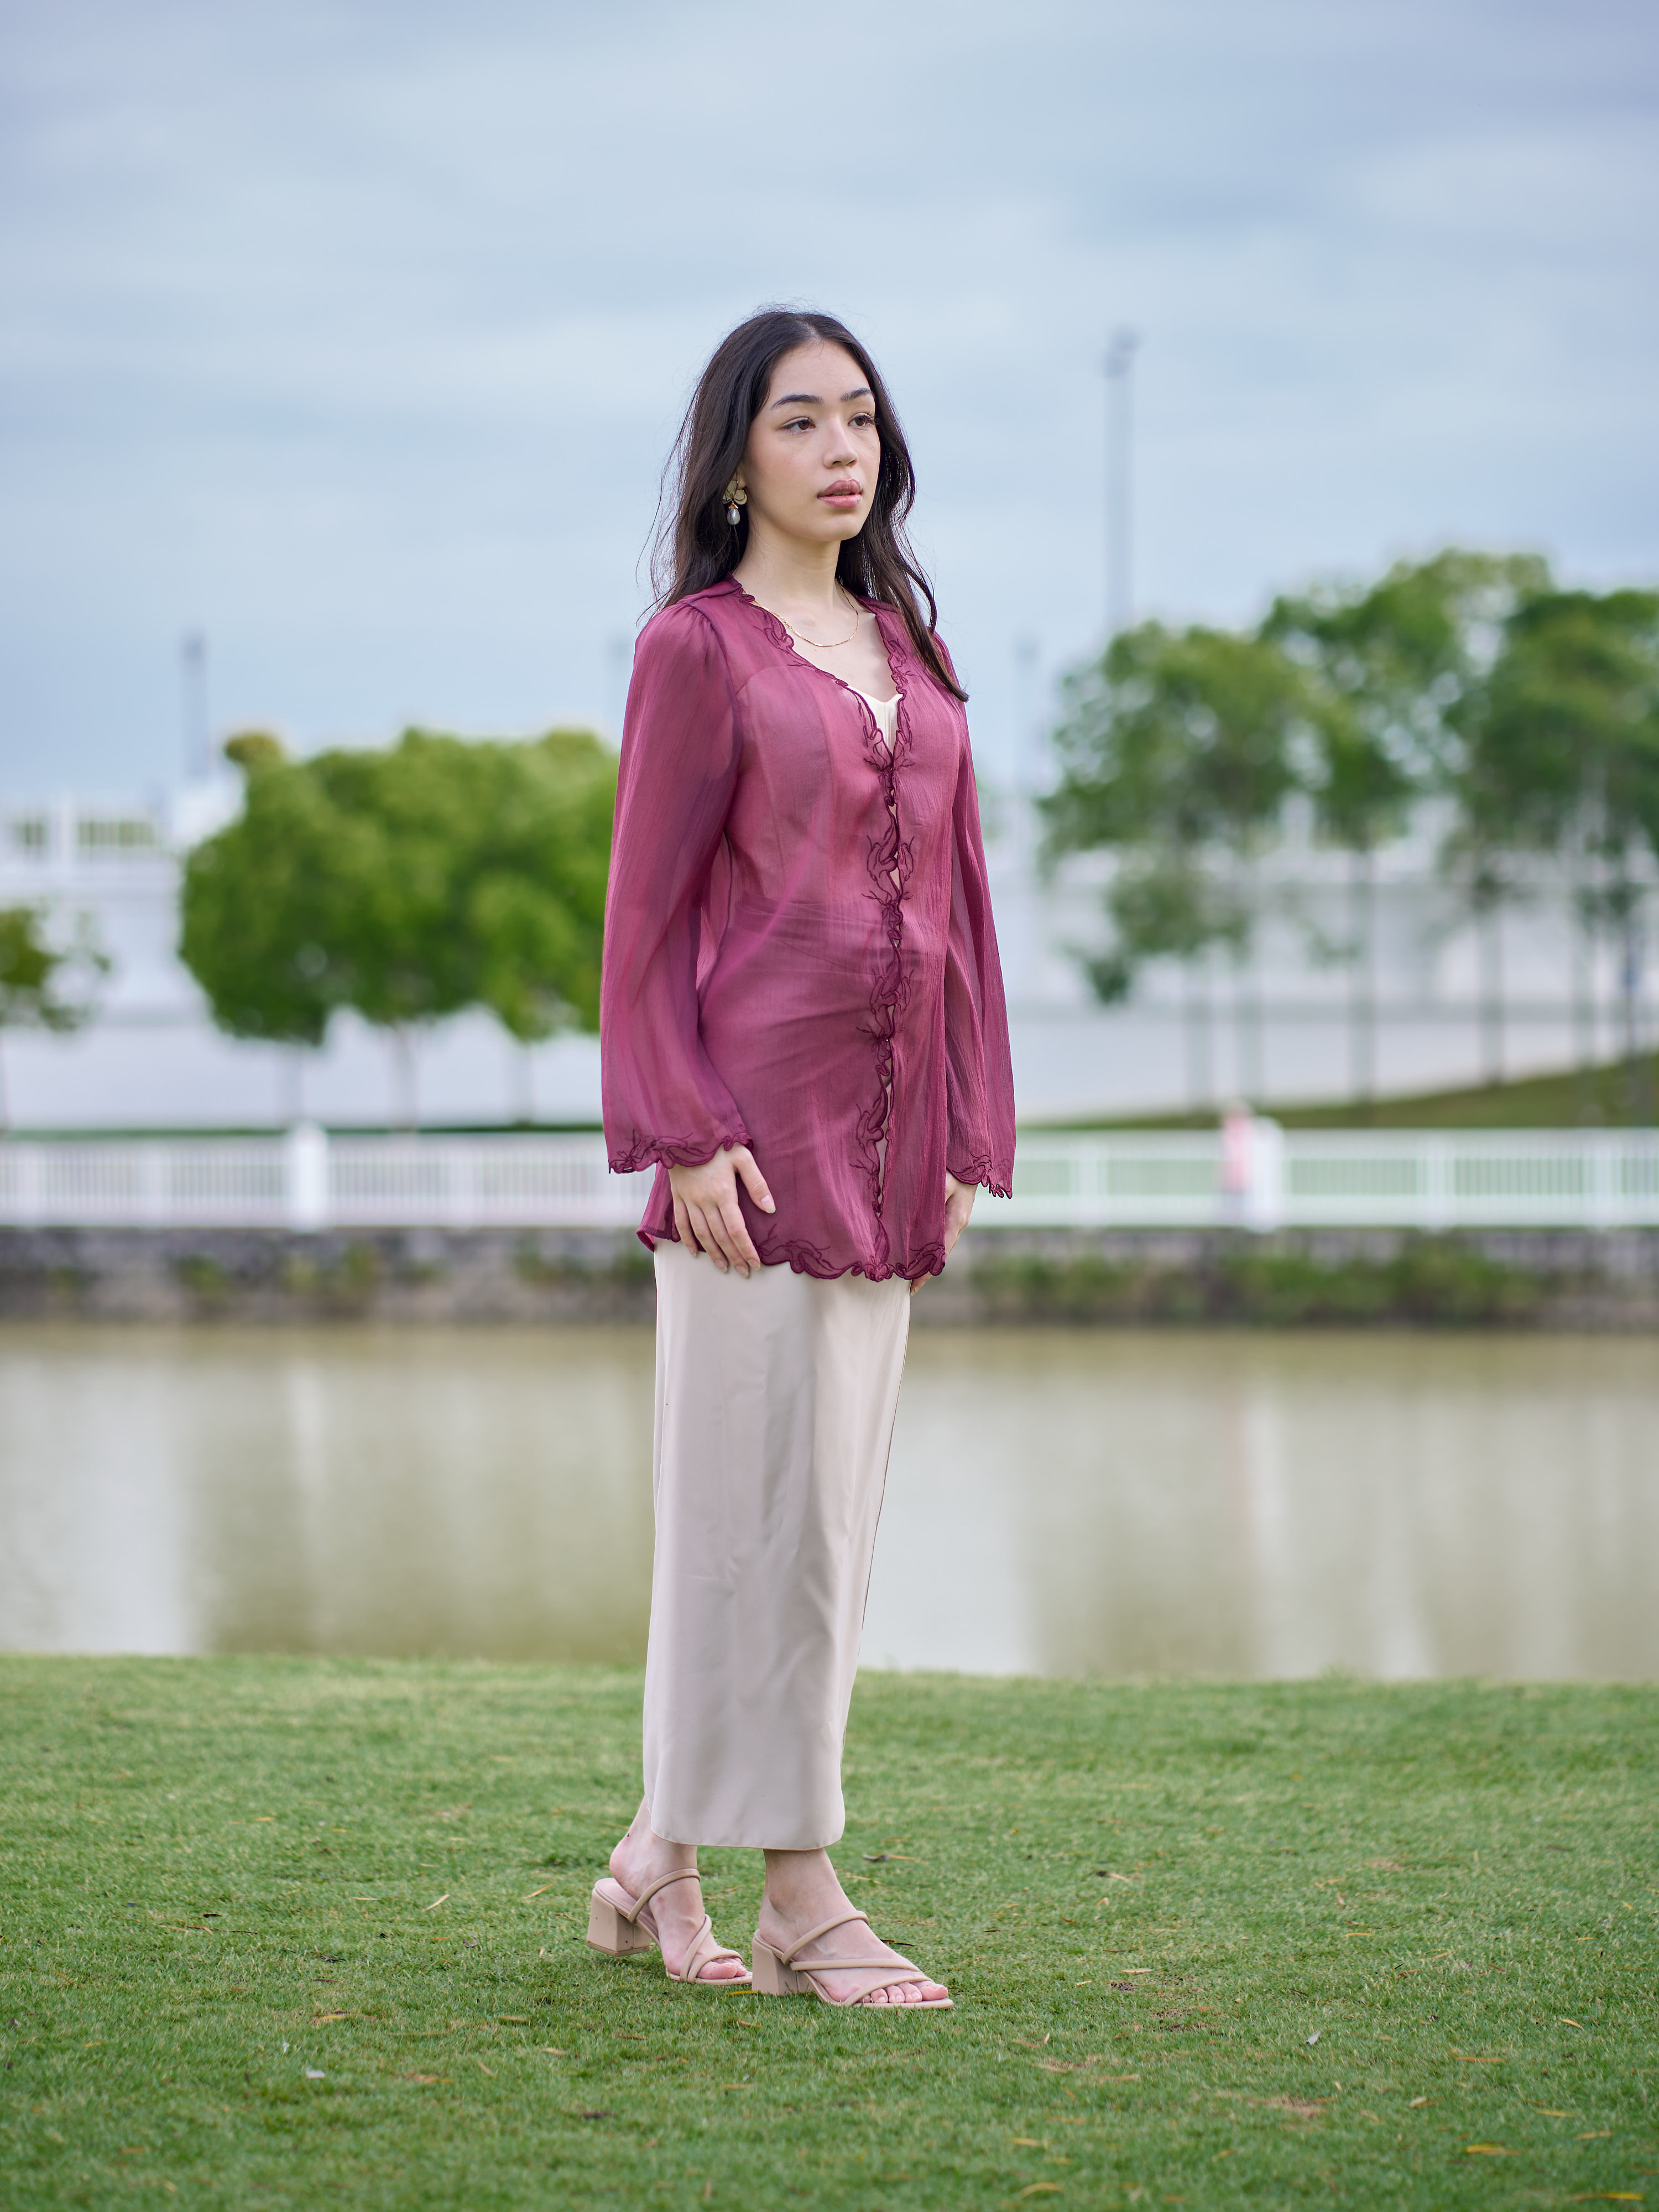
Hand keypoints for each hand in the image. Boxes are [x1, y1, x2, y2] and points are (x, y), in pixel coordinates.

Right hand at [668, 1145, 774, 1276]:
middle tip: (744, 1272)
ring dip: (713, 1253)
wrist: (684, 1129)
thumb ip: (757, 1183)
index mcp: (723, 1193)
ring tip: (723, 1268)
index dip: (746, 1249)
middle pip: (720, 1236)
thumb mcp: (742, 1157)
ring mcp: (689, 1200)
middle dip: (734, 1256)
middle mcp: (705, 1201)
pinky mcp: (677, 1196)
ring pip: (701, 1234)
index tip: (756, 1264)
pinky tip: (694, 1253)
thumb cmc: (718, 1141)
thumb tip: (770, 1208)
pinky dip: (687, 1240)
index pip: (737, 1229)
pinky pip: (681, 1223)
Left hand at [912, 1173, 976, 1293]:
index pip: (940, 1254)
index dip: (926, 1271)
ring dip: (926, 1258)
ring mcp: (956, 1221)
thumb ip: (930, 1199)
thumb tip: (911, 1217)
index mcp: (956, 1220)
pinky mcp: (952, 1216)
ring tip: (909, 1272)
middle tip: (906, 1284)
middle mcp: (957, 1225)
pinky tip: (916, 1249)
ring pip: (940, 1246)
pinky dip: (928, 1245)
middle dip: (925, 1269)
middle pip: (940, 1255)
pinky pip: (939, 1235)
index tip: (913, 1286)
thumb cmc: (957, 1169)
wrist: (973, 1158)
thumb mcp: (943, 1182)